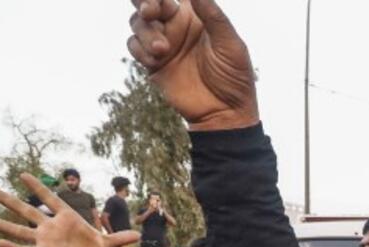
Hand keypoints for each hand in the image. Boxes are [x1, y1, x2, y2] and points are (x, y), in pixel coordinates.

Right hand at [0, 174, 139, 246]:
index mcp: (69, 218)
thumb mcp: (112, 246)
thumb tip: (137, 236)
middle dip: (6, 199)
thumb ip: (120, 239)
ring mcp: (46, 241)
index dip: (38, 187)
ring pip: (18, 230)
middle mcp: (52, 228)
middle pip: (26, 210)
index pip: (50, 199)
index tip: (22, 174)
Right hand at [127, 0, 258, 130]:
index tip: (162, 0)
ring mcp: (163, 44)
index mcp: (196, 17)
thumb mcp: (230, 44)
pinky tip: (156, 60)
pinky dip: (140, 49)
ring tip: (163, 50)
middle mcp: (177, 27)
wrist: (224, 112)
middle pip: (149, 3)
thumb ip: (213, 16)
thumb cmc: (234, 78)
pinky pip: (134, 46)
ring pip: (138, 23)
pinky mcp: (153, 63)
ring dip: (146, 33)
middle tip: (150, 11)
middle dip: (145, 2)